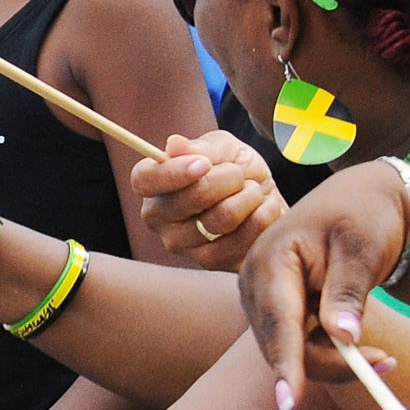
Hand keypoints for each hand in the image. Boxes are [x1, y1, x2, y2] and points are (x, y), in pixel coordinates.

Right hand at [134, 129, 284, 270]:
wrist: (264, 198)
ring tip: (254, 190)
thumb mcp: (222, 148)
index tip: (204, 163)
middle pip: (190, 198)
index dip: (173, 172)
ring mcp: (184, 247)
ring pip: (222, 218)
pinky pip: (242, 240)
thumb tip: (173, 144)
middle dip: (228, 177)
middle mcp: (160, 221)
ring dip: (249, 195)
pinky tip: (264, 208)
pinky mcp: (212, 264)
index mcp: (153, 187)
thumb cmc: (235, 169)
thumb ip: (201, 147)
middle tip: (239, 173)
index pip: (145, 180)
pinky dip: (262, 217)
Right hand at [239, 161, 409, 402]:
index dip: (286, 362)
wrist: (358, 202)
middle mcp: (255, 283)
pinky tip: (361, 345)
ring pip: (290, 353)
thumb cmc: (362, 216)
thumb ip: (348, 291)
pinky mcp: (276, 313)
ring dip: (334, 362)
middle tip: (386, 364)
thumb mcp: (362, 247)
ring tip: (383, 356)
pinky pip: (297, 348)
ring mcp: (263, 300)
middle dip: (331, 364)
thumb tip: (342, 337)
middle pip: (283, 345)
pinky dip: (330, 355)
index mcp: (271, 259)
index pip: (279, 321)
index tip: (291, 401)